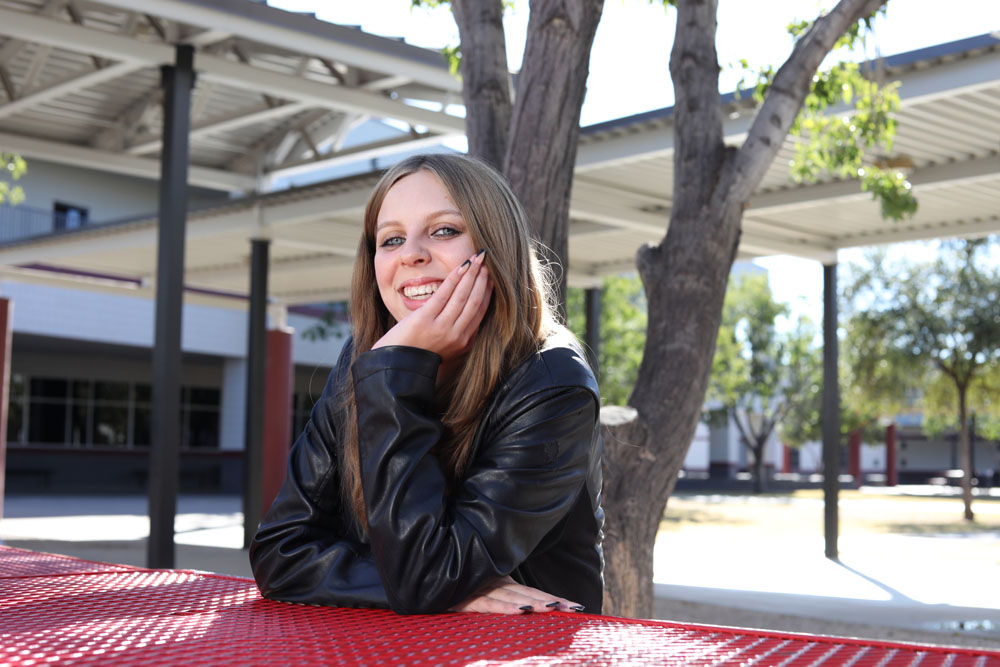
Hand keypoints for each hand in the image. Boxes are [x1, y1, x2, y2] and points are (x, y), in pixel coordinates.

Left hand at [372, 249, 491, 364]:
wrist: (395, 367)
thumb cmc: (417, 355)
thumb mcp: (445, 347)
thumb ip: (458, 332)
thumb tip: (470, 314)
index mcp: (464, 342)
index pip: (481, 311)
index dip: (487, 291)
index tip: (491, 276)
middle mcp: (456, 336)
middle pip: (475, 301)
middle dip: (482, 279)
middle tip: (486, 261)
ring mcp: (441, 328)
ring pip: (462, 296)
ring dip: (471, 274)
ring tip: (476, 259)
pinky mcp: (425, 320)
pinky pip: (443, 295)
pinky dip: (454, 279)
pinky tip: (460, 267)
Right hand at [449, 576, 584, 614]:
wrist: (426, 574)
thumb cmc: (456, 584)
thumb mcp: (482, 590)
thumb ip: (502, 595)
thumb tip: (525, 605)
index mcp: (502, 581)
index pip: (532, 591)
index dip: (553, 598)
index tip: (575, 607)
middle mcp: (494, 583)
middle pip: (528, 593)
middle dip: (551, 601)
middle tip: (573, 608)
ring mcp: (480, 589)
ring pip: (511, 597)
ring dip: (533, 602)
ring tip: (553, 608)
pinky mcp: (465, 598)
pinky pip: (487, 604)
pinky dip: (504, 607)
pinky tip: (520, 611)